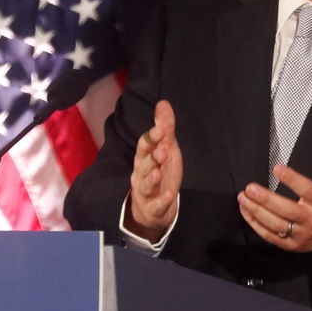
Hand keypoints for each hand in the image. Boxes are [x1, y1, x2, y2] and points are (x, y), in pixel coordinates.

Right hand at [125, 100, 180, 240]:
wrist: (154, 207)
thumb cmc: (160, 172)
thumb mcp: (166, 148)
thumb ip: (165, 128)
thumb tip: (163, 103)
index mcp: (144, 158)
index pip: (144, 146)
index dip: (151, 138)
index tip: (160, 130)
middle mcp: (142, 173)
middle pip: (143, 165)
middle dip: (151, 158)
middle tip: (161, 152)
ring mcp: (146, 192)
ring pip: (146, 185)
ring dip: (151, 178)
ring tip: (157, 172)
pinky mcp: (153, 208)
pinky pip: (156, 204)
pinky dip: (162, 201)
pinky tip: (170, 195)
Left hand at [237, 149, 311, 265]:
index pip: (307, 191)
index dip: (292, 180)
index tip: (277, 168)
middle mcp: (311, 220)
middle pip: (286, 211)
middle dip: (266, 200)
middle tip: (250, 188)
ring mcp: (300, 234)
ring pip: (275, 225)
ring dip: (256, 212)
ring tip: (243, 197)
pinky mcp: (291, 245)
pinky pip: (270, 236)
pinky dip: (255, 224)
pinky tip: (246, 211)